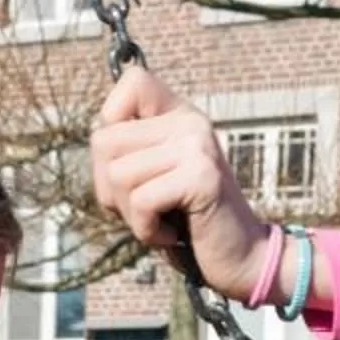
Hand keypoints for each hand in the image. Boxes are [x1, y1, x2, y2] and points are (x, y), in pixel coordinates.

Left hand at [91, 66, 273, 298]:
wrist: (241, 257)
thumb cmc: (187, 222)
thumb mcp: (153, 177)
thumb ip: (127, 150)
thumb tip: (98, 135)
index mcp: (179, 114)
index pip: (133, 81)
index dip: (112, 120)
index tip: (133, 160)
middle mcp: (190, 122)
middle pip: (104, 141)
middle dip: (109, 187)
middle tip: (145, 207)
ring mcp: (197, 146)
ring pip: (118, 175)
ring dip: (129, 214)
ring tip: (160, 221)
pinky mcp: (202, 176)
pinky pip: (141, 201)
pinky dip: (146, 230)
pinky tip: (172, 234)